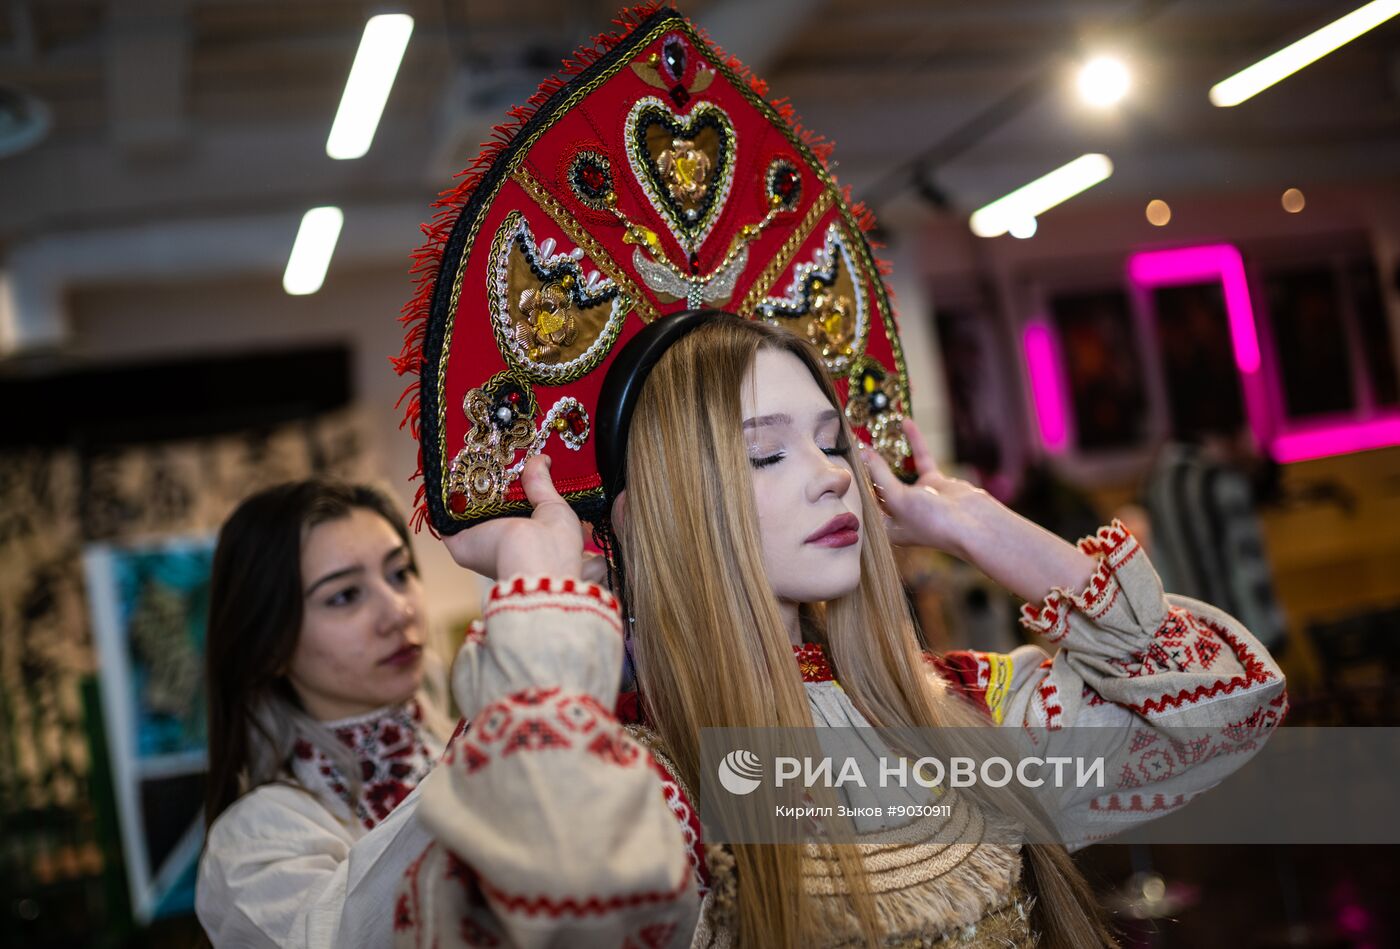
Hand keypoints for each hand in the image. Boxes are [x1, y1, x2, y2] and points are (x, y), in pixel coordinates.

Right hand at [442, 455, 583, 579]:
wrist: (533, 560)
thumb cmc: (553, 544)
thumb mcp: (554, 508)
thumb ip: (542, 485)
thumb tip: (541, 459)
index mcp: (526, 541)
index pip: (513, 514)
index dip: (509, 489)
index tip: (506, 464)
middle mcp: (501, 545)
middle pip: (487, 511)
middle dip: (486, 485)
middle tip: (485, 453)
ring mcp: (478, 545)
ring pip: (465, 513)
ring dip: (463, 488)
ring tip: (464, 455)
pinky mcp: (459, 544)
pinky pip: (445, 517)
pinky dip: (442, 497)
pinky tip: (445, 470)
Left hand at [863, 419, 1096, 602]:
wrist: (975, 525)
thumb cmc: (933, 522)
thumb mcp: (899, 499)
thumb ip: (881, 476)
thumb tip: (864, 453)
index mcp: (886, 528)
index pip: (863, 503)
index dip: (852, 484)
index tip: (838, 461)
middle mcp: (900, 514)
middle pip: (877, 486)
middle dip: (865, 467)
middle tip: (849, 442)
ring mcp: (918, 498)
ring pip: (897, 471)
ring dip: (887, 453)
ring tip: (870, 433)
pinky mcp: (935, 483)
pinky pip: (920, 459)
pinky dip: (914, 442)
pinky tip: (905, 423)